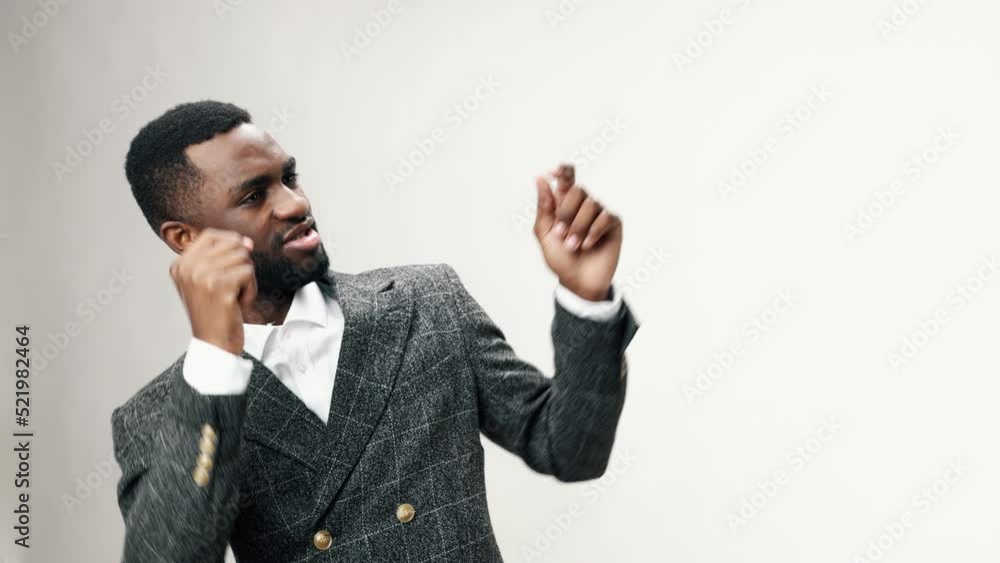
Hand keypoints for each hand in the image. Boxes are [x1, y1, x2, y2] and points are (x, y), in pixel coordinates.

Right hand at [169, 228, 257, 355]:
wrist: (214, 345)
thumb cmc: (215, 314)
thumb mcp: (207, 281)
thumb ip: (221, 258)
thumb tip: (246, 242)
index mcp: (180, 265)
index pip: (211, 235)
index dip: (231, 241)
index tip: (239, 258)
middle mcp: (187, 267)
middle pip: (231, 245)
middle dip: (241, 264)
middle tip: (233, 286)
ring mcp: (201, 275)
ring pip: (243, 258)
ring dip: (247, 279)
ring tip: (234, 296)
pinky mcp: (218, 286)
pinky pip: (248, 273)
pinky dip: (250, 290)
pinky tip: (238, 304)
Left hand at [533, 164, 622, 300]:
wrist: (578, 282)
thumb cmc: (561, 259)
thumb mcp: (545, 234)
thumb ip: (544, 207)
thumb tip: (540, 179)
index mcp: (564, 204)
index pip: (567, 178)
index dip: (563, 171)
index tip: (554, 173)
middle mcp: (583, 205)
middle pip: (577, 189)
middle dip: (566, 213)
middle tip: (561, 234)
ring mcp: (599, 214)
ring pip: (591, 204)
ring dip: (578, 227)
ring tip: (574, 246)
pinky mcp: (613, 225)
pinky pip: (605, 217)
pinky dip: (593, 232)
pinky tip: (588, 245)